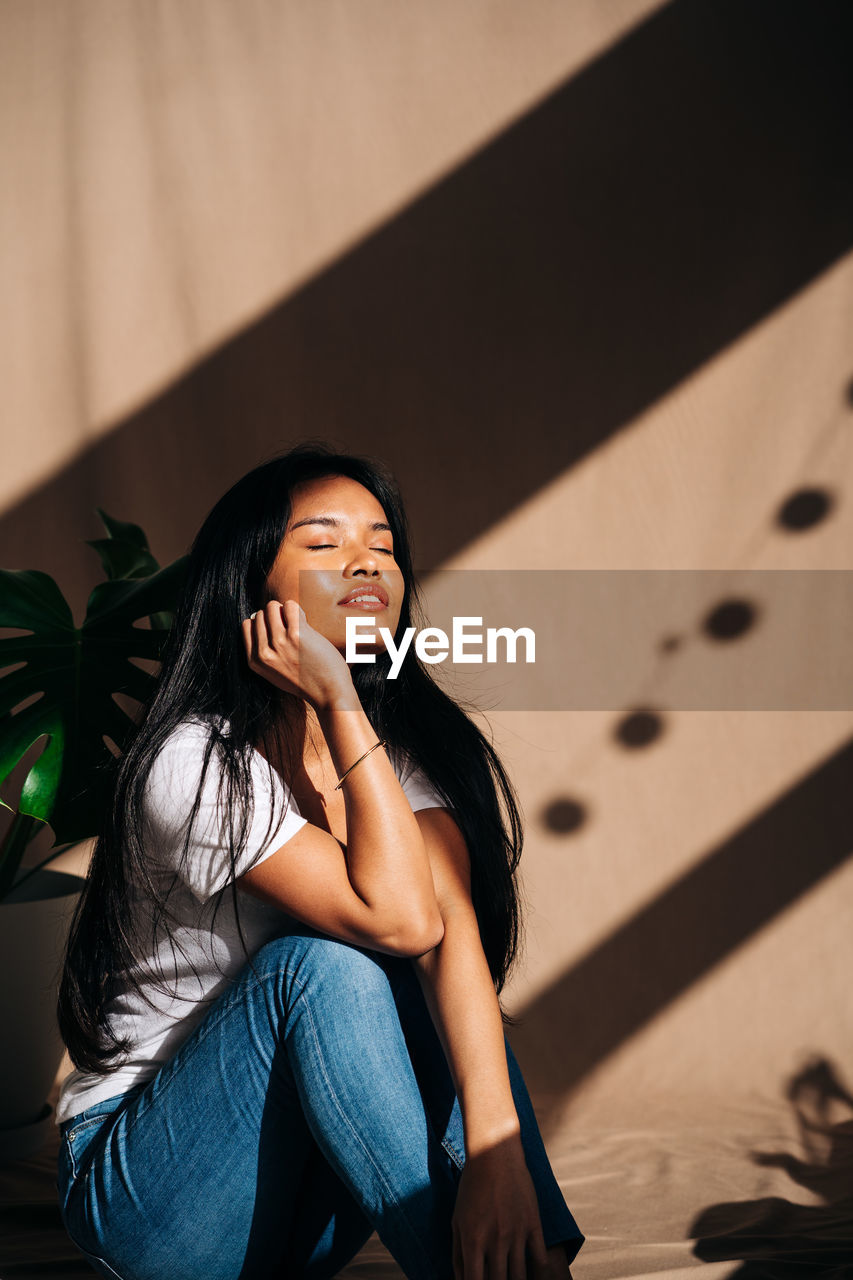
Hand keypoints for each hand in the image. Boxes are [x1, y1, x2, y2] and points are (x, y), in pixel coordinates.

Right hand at [241, 600, 354, 709]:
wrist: (329, 695)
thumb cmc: (306, 681)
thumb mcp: (275, 672)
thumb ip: (264, 651)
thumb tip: (254, 618)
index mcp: (255, 661)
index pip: (247, 625)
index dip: (263, 622)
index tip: (277, 629)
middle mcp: (264, 652)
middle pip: (260, 614)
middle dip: (275, 615)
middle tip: (291, 627)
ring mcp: (279, 643)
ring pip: (273, 607)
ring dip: (285, 610)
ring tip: (297, 624)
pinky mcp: (296, 635)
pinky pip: (290, 606)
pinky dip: (297, 610)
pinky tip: (305, 622)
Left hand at [451, 1140, 551, 1279]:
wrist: (494, 1154)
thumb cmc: (471, 1188)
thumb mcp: (457, 1220)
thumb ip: (458, 1254)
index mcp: (472, 1240)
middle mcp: (495, 1240)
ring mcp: (516, 1232)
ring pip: (520, 1277)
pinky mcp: (533, 1223)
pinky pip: (540, 1259)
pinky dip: (539, 1272)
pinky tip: (534, 1275)